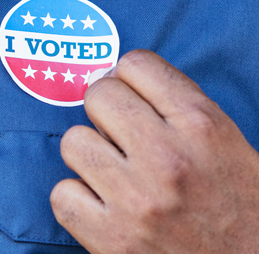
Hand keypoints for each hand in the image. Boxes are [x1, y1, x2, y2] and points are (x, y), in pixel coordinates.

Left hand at [50, 49, 258, 252]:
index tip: (130, 96)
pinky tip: (101, 205)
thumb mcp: (228, 142)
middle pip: (97, 95)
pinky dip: (76, 199)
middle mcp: (166, 156)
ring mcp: (135, 199)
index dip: (128, 78)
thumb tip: (114, 77)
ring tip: (113, 173)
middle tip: (119, 135)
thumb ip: (176, 108)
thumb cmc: (241, 207)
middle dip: (105, 112)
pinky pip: (61, 194)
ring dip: (88, 155)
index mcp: (202, 125)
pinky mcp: (111, 238)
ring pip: (73, 141)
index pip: (135, 64)